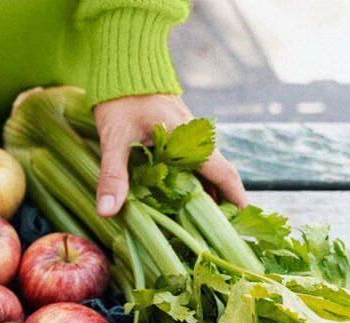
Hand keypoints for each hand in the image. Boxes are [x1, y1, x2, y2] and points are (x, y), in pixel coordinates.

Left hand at [92, 94, 246, 216]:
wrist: (124, 65)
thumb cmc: (120, 99)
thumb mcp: (114, 139)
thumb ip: (113, 175)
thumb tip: (107, 211)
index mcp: (188, 139)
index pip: (222, 172)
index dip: (234, 195)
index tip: (242, 217)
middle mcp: (194, 136)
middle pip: (215, 174)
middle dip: (218, 202)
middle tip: (214, 231)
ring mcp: (187, 133)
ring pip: (202, 168)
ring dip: (202, 191)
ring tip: (196, 222)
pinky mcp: (176, 131)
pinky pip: (189, 160)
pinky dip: (188, 179)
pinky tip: (175, 197)